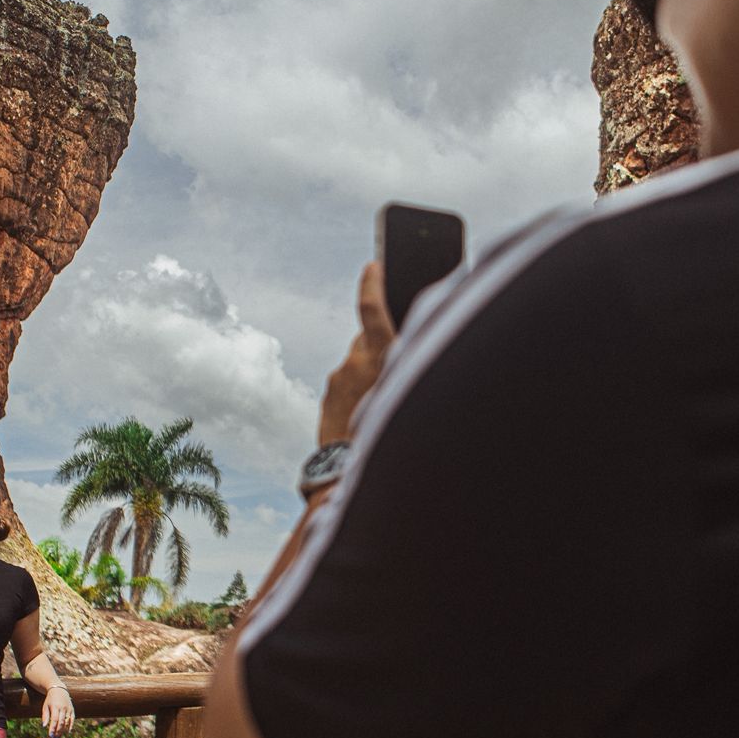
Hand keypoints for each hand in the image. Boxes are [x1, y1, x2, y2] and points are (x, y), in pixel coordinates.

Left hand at [43, 685, 74, 737]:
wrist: (59, 689)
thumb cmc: (50, 699)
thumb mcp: (45, 706)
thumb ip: (45, 716)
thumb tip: (43, 726)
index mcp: (55, 707)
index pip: (54, 720)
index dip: (52, 728)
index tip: (50, 736)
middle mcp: (63, 708)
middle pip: (61, 722)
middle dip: (58, 731)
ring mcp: (68, 709)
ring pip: (67, 722)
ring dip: (63, 731)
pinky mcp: (72, 709)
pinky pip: (72, 719)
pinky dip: (71, 726)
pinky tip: (67, 732)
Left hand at [319, 262, 395, 445]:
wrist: (350, 471)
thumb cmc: (390, 434)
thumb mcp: (410, 390)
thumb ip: (404, 361)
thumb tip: (398, 349)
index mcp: (379, 357)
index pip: (370, 307)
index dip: (372, 282)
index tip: (372, 266)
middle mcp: (355, 363)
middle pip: (368, 337)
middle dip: (381, 343)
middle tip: (398, 364)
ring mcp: (338, 379)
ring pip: (358, 362)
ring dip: (370, 373)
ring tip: (387, 401)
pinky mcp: (328, 395)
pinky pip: (347, 382)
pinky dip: (358, 390)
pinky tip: (369, 412)